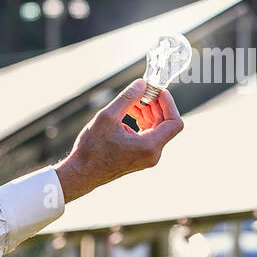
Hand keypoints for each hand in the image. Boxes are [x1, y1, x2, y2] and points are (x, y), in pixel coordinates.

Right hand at [54, 78, 183, 202]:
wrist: (81, 173)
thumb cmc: (92, 149)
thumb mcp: (108, 117)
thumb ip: (128, 98)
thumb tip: (142, 83)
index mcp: (149, 146)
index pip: (174, 122)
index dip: (169, 104)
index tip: (157, 91)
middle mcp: (153, 154)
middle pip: (165, 124)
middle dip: (155, 105)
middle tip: (142, 90)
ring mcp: (147, 157)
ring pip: (157, 128)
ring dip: (148, 112)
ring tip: (132, 100)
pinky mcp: (140, 157)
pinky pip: (148, 135)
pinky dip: (142, 122)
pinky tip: (129, 112)